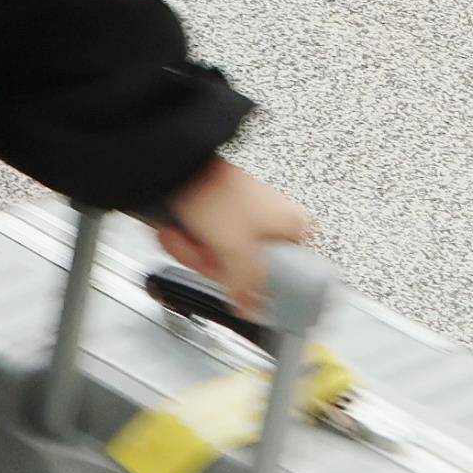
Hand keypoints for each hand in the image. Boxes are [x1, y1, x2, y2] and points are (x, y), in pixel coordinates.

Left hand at [151, 159, 314, 312]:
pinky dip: (189, 239)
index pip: (289, 275)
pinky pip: (209, 240)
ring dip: (195, 252)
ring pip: (222, 256)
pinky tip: (178, 232)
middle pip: (247, 267)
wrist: (177, 162)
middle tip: (202, 252)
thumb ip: (248, 286)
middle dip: (214, 264)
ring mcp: (248, 217)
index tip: (238, 284)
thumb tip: (253, 310)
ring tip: (184, 237)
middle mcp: (275, 221)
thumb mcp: (235, 248)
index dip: (256, 283)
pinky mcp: (223, 213)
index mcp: (295, 227)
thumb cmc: (213, 191)